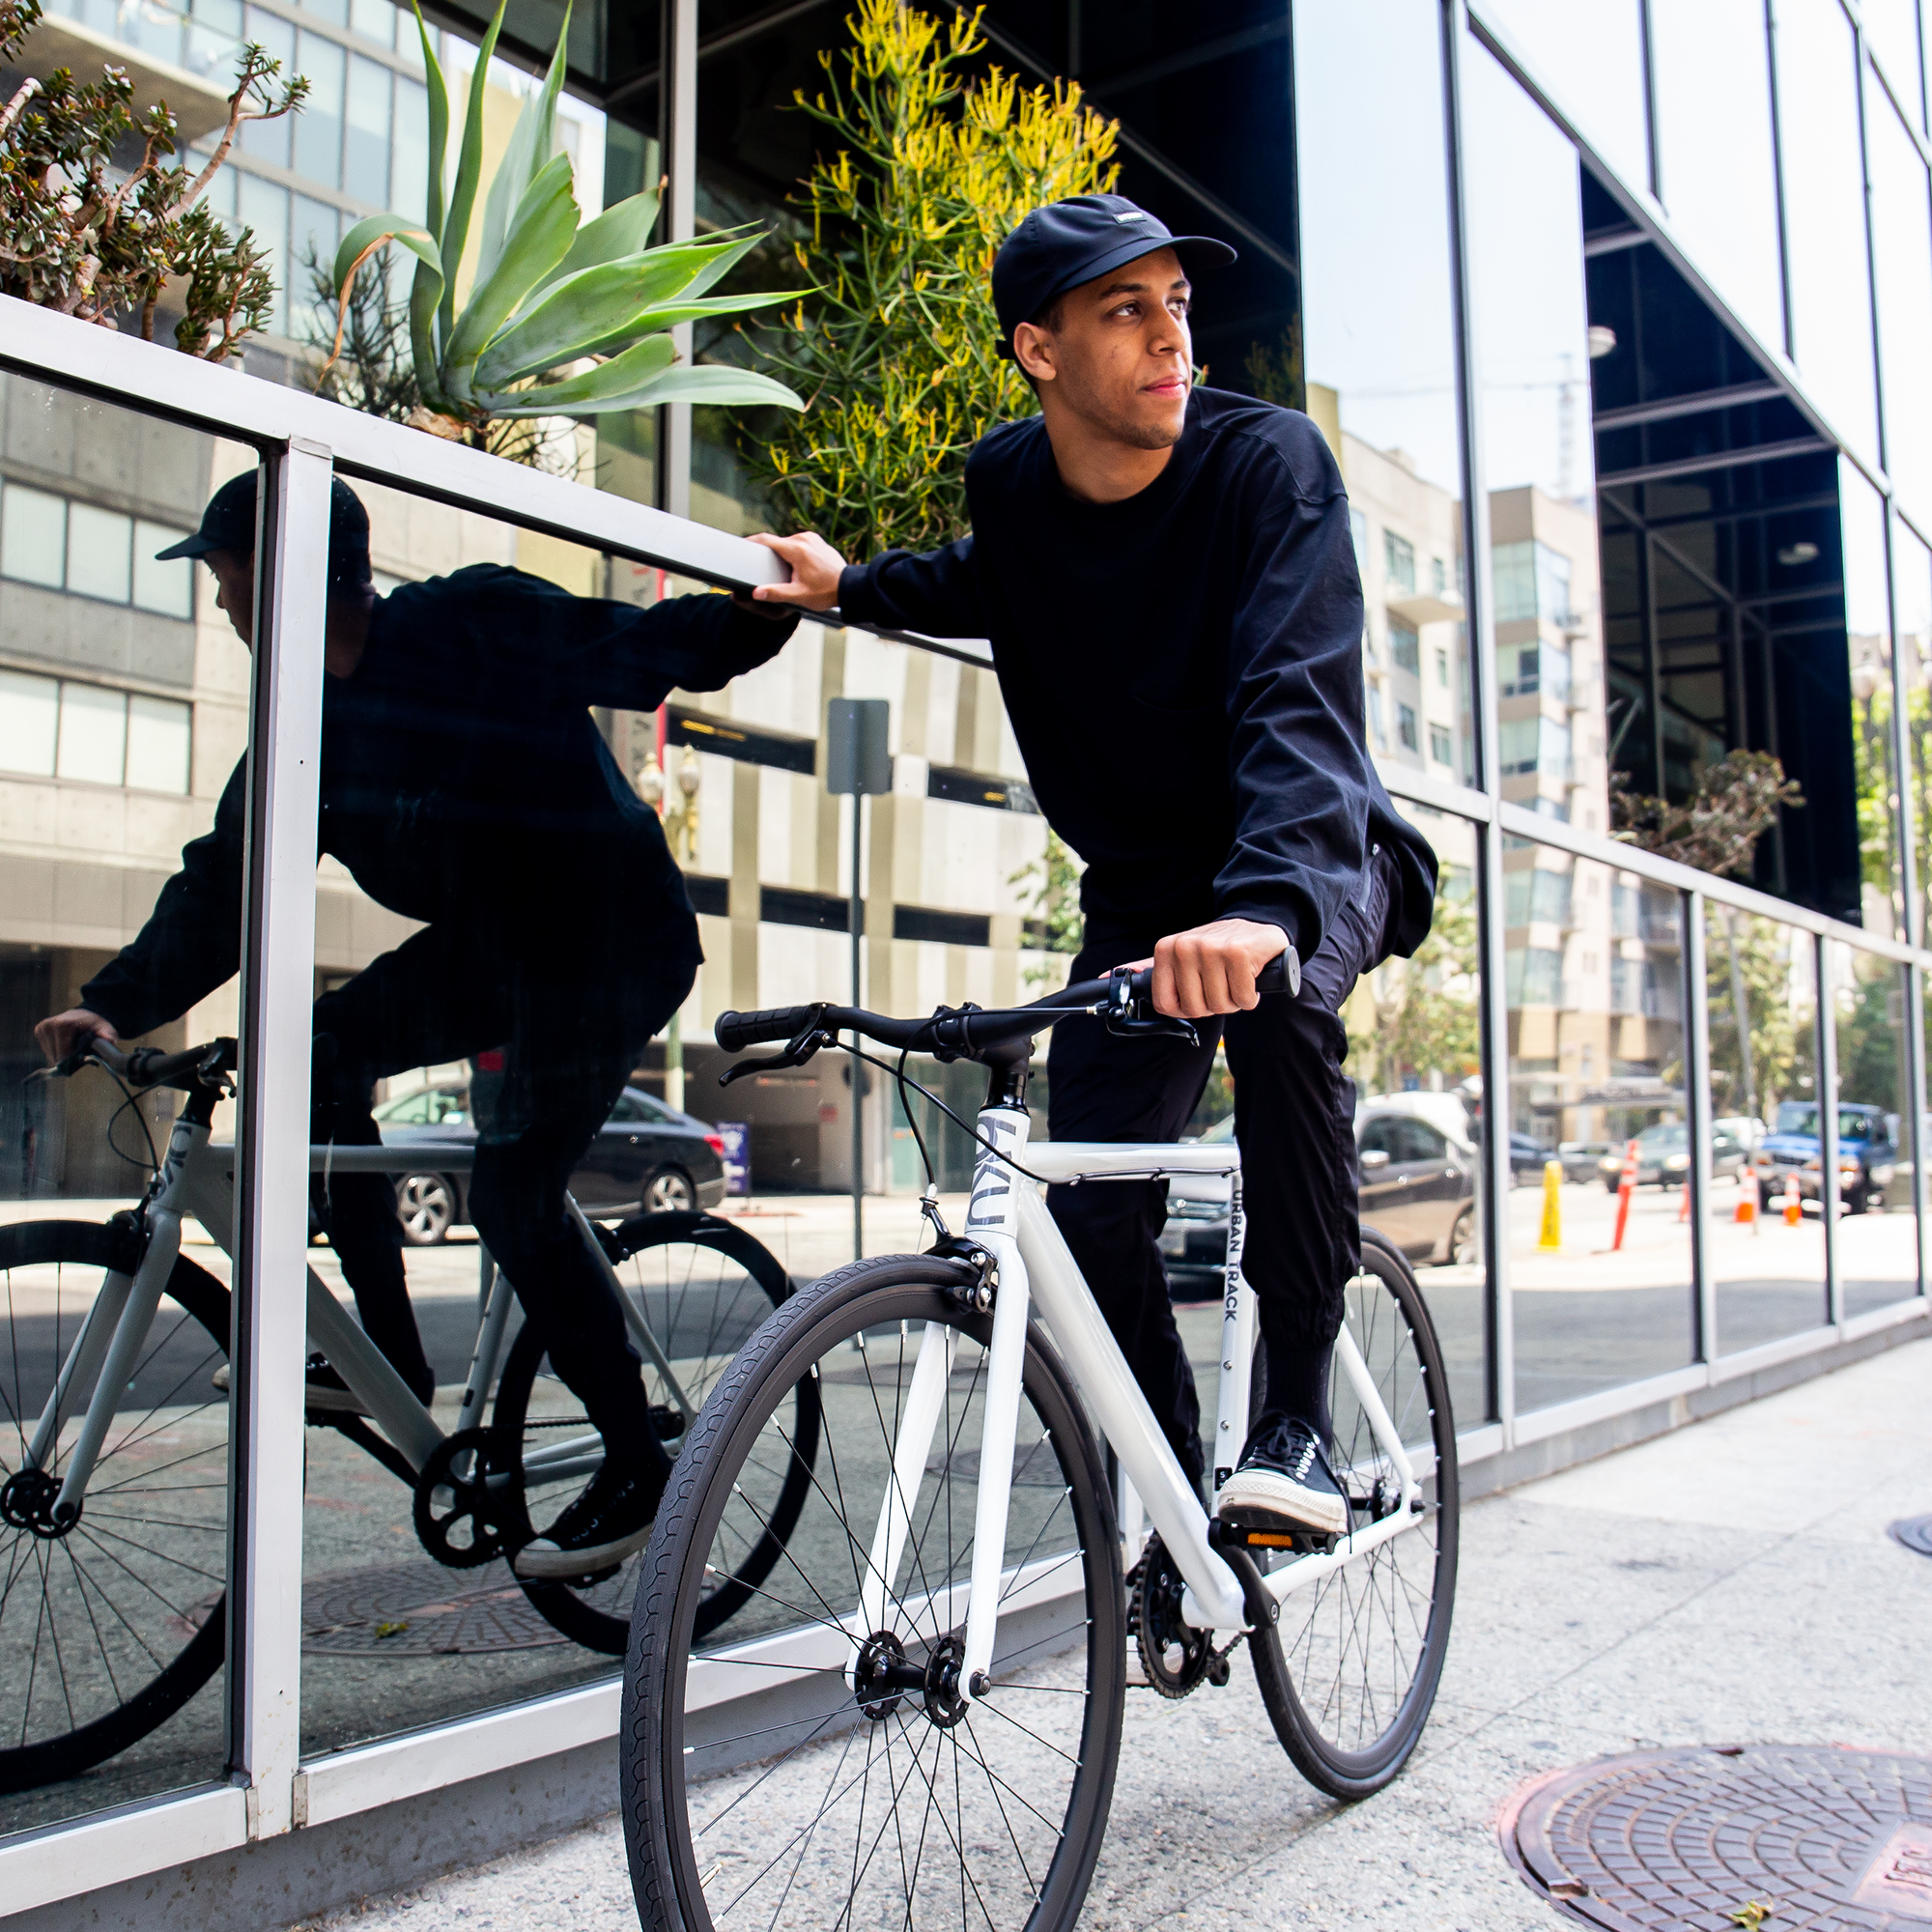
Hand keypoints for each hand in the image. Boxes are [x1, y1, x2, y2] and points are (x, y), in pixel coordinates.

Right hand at [35, 1008, 116, 1063]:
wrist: (85, 1015)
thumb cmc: (96, 1025)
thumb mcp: (105, 1030)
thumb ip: (108, 1036)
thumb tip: (111, 1040)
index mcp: (63, 1025)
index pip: (64, 1054)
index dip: (74, 1060)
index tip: (83, 1057)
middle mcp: (49, 1025)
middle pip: (56, 1057)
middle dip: (68, 1059)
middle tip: (79, 1053)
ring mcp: (42, 1028)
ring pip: (50, 1056)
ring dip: (62, 1056)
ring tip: (73, 1047)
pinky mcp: (38, 1031)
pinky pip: (47, 1051)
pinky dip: (57, 1051)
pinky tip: (65, 1044)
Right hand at [746, 531, 846, 611]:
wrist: (849, 587)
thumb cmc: (825, 592)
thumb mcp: (798, 595)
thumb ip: (776, 593)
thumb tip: (757, 592)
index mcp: (796, 549)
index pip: (767, 540)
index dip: (751, 542)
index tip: (742, 544)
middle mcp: (804, 538)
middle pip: (777, 543)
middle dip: (770, 554)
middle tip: (766, 568)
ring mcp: (812, 537)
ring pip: (788, 542)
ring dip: (783, 554)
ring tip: (786, 571)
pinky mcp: (817, 540)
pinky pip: (799, 543)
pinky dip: (794, 552)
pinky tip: (797, 566)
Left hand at [1128, 919, 1287, 1020]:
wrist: (1256, 928)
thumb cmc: (1216, 949)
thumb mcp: (1177, 956)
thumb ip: (1146, 970)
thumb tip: (1106, 978)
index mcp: (1165, 949)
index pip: (1166, 1005)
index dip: (1185, 1007)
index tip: (1197, 992)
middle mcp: (1184, 946)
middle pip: (1194, 1008)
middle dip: (1212, 1004)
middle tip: (1221, 983)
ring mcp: (1210, 948)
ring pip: (1219, 1005)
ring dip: (1233, 1000)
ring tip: (1234, 978)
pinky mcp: (1238, 953)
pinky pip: (1242, 998)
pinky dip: (1250, 996)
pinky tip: (1249, 976)